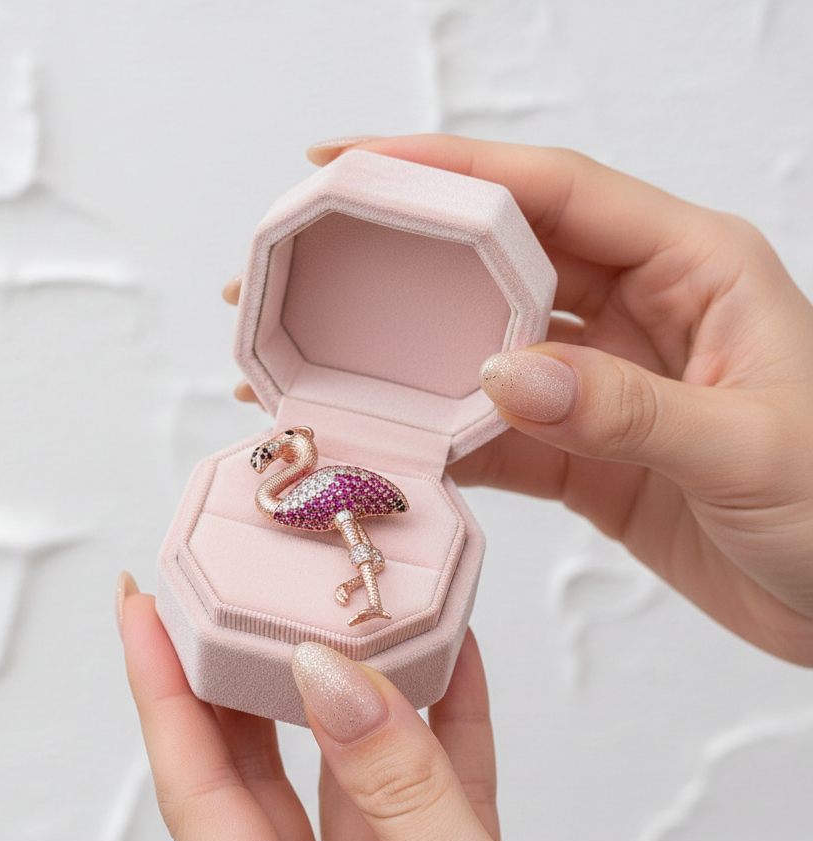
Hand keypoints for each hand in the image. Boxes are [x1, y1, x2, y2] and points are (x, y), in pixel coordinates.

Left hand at [118, 575, 678, 840]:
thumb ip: (405, 795)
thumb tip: (330, 677)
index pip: (197, 796)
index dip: (162, 692)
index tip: (142, 607)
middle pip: (257, 778)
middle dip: (238, 679)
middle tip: (227, 593)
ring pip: (348, 778)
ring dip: (354, 693)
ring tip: (341, 608)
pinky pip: (430, 797)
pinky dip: (441, 730)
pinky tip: (447, 665)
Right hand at [231, 138, 812, 665]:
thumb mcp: (753, 450)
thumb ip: (626, 410)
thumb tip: (502, 377)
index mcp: (694, 268)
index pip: (552, 193)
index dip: (449, 169)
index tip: (352, 163)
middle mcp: (640, 312)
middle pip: (499, 262)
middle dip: (403, 258)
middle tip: (310, 264)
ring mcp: (605, 386)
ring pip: (485, 351)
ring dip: (407, 357)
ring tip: (322, 356)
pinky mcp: (587, 455)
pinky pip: (498, 434)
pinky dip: (442, 439)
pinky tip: (388, 441)